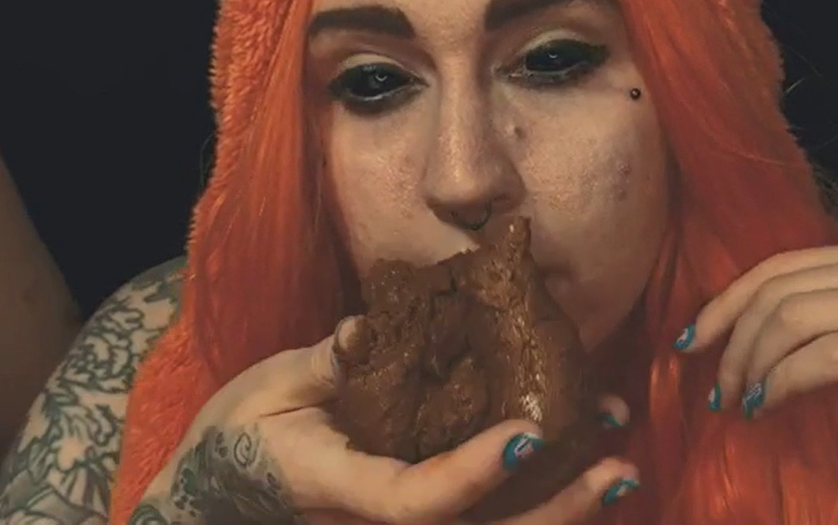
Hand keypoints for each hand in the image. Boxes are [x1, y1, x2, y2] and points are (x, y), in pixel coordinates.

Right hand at [132, 318, 640, 524]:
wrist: (217, 490)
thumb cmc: (240, 432)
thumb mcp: (269, 389)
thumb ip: (323, 365)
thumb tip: (365, 331)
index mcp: (341, 489)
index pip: (415, 502)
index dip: (470, 475)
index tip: (522, 435)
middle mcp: (378, 521)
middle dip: (553, 512)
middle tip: (617, 468)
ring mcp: (396, 523)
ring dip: (560, 509)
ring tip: (619, 467)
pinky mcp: (411, 511)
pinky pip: (481, 518)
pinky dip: (534, 499)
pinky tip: (582, 469)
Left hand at [674, 235, 837, 477]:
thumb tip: (774, 344)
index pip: (782, 265)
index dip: (726, 300)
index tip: (694, 338)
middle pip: (777, 288)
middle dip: (726, 336)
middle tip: (708, 384)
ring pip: (791, 318)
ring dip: (747, 364)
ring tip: (735, 402)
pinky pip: (825, 358)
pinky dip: (781, 382)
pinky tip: (767, 406)